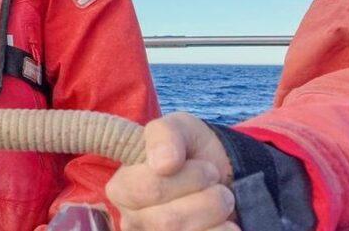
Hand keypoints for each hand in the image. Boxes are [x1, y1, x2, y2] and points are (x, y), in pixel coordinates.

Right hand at [105, 112, 236, 230]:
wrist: (226, 175)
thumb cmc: (192, 150)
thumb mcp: (180, 127)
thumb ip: (165, 134)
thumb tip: (163, 164)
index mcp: (121, 188)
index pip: (147, 189)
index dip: (185, 177)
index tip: (203, 165)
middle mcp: (132, 220)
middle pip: (167, 221)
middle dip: (205, 197)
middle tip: (215, 181)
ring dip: (216, 213)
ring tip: (221, 199)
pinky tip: (225, 222)